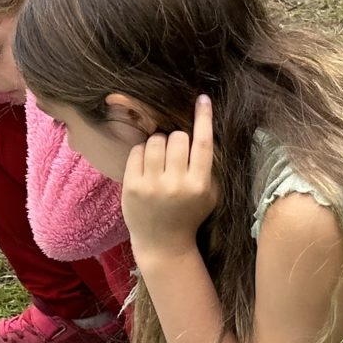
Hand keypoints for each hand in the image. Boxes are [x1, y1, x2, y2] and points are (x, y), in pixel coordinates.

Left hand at [123, 95, 218, 255]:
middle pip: (177, 138)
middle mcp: (176, 184)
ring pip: (155, 141)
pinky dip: (142, 152)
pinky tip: (146, 165)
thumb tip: (202, 129)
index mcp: (199, 185)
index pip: (203, 144)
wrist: (163, 244)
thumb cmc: (189, 214)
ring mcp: (152, 185)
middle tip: (175, 153)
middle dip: (177, 139)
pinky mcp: (132, 186)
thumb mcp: (210, 194)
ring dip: (159, 143)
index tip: (202, 99)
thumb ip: (209, 166)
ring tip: (160, 159)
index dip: (204, 118)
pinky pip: (136, 151)